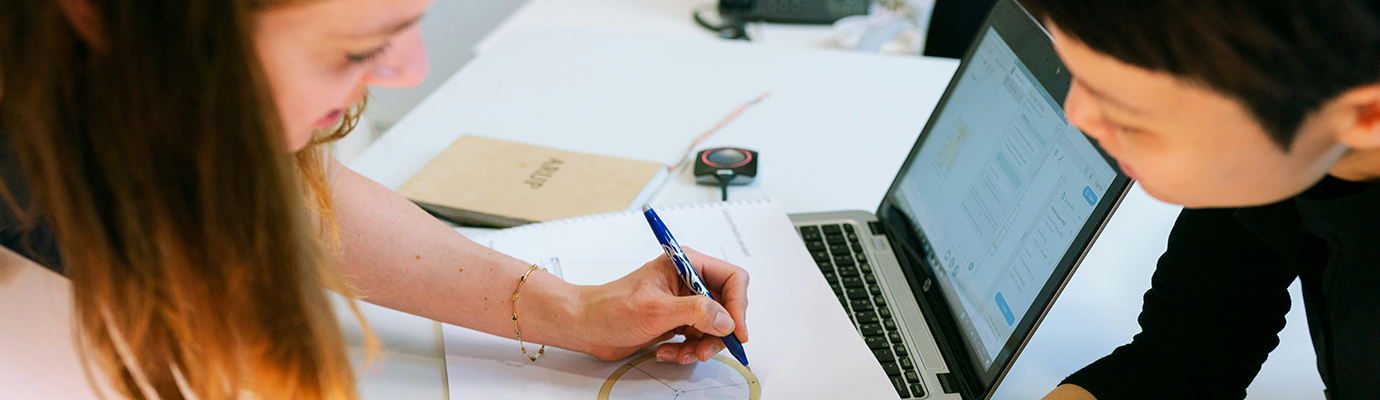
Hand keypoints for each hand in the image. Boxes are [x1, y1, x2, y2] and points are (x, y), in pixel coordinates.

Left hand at [569, 247, 749, 362]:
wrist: (586, 326)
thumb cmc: (610, 307)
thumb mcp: (656, 309)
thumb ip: (696, 312)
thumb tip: (725, 319)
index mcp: (686, 264)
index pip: (732, 279)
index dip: (738, 306)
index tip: (736, 331)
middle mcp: (689, 281)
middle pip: (727, 306)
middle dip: (719, 332)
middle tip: (705, 349)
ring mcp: (684, 303)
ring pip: (715, 327)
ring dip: (702, 345)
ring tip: (683, 354)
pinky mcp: (677, 321)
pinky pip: (699, 338)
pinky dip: (689, 350)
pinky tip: (670, 352)